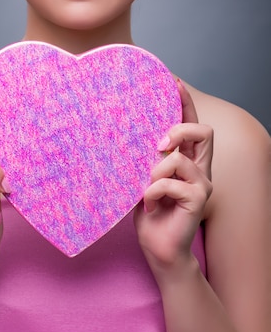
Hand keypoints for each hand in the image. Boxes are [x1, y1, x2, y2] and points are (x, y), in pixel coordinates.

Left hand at [134, 80, 212, 275]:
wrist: (159, 249)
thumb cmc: (149, 212)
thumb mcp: (142, 178)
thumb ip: (145, 158)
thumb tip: (127, 131)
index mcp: (186, 160)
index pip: (192, 124)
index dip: (186, 102)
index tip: (174, 82)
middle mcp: (199, 169)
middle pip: (204, 132)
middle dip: (179, 130)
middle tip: (157, 143)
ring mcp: (201, 185)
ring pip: (180, 159)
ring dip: (156, 170)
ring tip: (145, 187)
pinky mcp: (198, 201)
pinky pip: (172, 184)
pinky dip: (154, 191)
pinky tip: (148, 203)